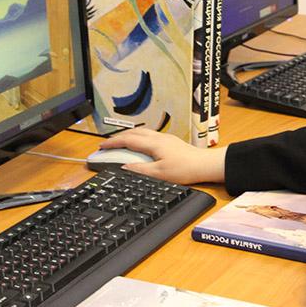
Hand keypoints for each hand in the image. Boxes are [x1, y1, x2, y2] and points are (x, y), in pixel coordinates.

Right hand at [99, 128, 225, 184]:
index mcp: (153, 144)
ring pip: (141, 132)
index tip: (101, 147)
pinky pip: (149, 135)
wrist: (205, 165)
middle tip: (106, 145)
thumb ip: (140, 170)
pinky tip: (140, 144)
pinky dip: (138, 138)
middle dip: (117, 138)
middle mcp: (158, 138)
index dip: (112, 143)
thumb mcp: (159, 174)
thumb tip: (124, 167)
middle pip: (133, 133)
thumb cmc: (185, 169)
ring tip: (119, 143)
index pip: (127, 140)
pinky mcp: (170, 141)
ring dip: (128, 136)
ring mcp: (165, 138)